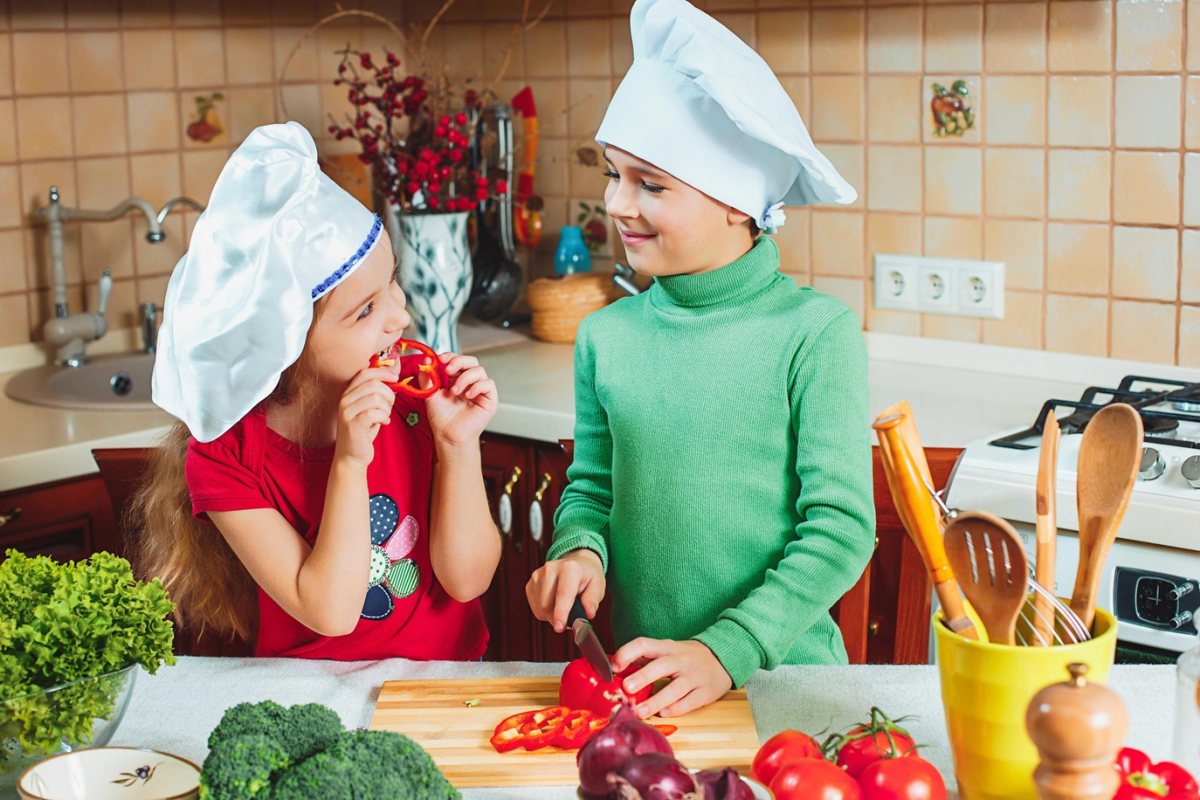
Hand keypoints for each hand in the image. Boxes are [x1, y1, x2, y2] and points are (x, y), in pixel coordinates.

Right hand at [334, 366, 396, 466]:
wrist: (351, 456)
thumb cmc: (363, 431)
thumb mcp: (368, 408)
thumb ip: (374, 393)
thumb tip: (391, 377)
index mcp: (348, 393)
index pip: (364, 372)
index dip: (383, 372)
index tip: (395, 377)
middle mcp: (344, 400)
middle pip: (373, 384)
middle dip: (388, 394)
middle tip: (390, 406)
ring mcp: (346, 412)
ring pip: (376, 398)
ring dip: (387, 408)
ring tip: (384, 416)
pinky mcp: (352, 425)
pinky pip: (375, 413)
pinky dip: (384, 417)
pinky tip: (383, 423)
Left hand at [424, 353, 497, 447]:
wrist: (448, 435)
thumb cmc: (441, 418)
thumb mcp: (430, 394)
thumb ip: (427, 378)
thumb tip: (426, 361)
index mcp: (456, 378)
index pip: (457, 360)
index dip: (450, 356)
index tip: (440, 359)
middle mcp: (469, 382)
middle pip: (471, 361)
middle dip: (459, 362)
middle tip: (448, 370)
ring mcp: (480, 390)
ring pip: (479, 370)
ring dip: (465, 377)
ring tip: (455, 391)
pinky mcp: (489, 399)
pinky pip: (488, 384)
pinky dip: (477, 386)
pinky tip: (468, 395)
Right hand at [526, 549, 605, 632]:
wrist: (575, 563)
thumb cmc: (587, 576)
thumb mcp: (597, 586)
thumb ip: (592, 600)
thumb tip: (588, 614)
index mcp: (570, 568)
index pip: (563, 594)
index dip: (561, 613)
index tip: (560, 628)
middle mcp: (551, 569)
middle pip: (547, 604)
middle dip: (557, 618)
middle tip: (571, 617)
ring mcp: (538, 575)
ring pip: (540, 608)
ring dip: (551, 615)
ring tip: (564, 606)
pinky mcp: (531, 583)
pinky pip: (535, 608)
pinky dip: (545, 612)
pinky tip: (554, 603)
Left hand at [611, 638, 732, 718]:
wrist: (723, 659)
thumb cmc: (686, 657)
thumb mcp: (666, 651)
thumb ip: (643, 658)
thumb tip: (614, 666)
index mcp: (667, 647)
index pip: (644, 644)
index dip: (627, 653)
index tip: (613, 666)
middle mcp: (681, 660)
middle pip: (661, 666)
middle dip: (643, 676)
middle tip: (626, 688)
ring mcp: (695, 676)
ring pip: (676, 688)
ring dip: (656, 700)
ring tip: (640, 711)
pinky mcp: (706, 692)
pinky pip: (690, 701)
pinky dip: (676, 709)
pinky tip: (664, 714)